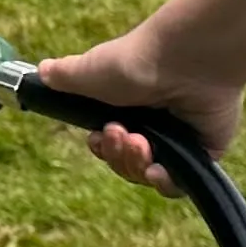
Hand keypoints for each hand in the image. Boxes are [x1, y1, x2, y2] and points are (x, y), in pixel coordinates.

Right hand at [32, 28, 241, 196]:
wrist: (183, 61)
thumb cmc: (136, 62)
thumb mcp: (89, 70)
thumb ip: (65, 76)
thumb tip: (42, 71)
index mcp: (129, 109)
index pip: (110, 145)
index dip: (103, 148)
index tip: (100, 137)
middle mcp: (154, 125)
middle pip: (126, 163)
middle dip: (118, 156)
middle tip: (123, 134)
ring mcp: (179, 141)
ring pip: (148, 176)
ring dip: (136, 165)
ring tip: (142, 143)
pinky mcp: (203, 153)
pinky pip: (179, 185)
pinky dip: (164, 183)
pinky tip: (157, 171)